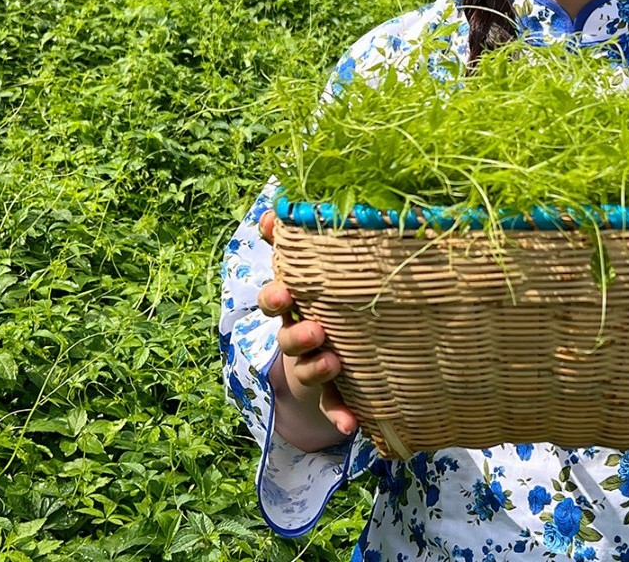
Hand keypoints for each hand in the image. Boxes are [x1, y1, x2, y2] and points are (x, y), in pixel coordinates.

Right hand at [257, 211, 357, 443]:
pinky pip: (332, 406)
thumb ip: (314, 241)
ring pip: (306, 366)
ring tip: (333, 362)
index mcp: (298, 302)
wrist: (333, 362)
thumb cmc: (335, 302)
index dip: (276, 292)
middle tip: (314, 327)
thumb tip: (287, 203)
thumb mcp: (327, 273)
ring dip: (316, 366)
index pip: (278, 292)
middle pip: (286, 331)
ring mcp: (312, 364)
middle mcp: (299, 332)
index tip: (285, 291)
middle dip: (295, 330)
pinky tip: (351, 424)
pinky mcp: (329, 393)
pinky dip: (339, 416)